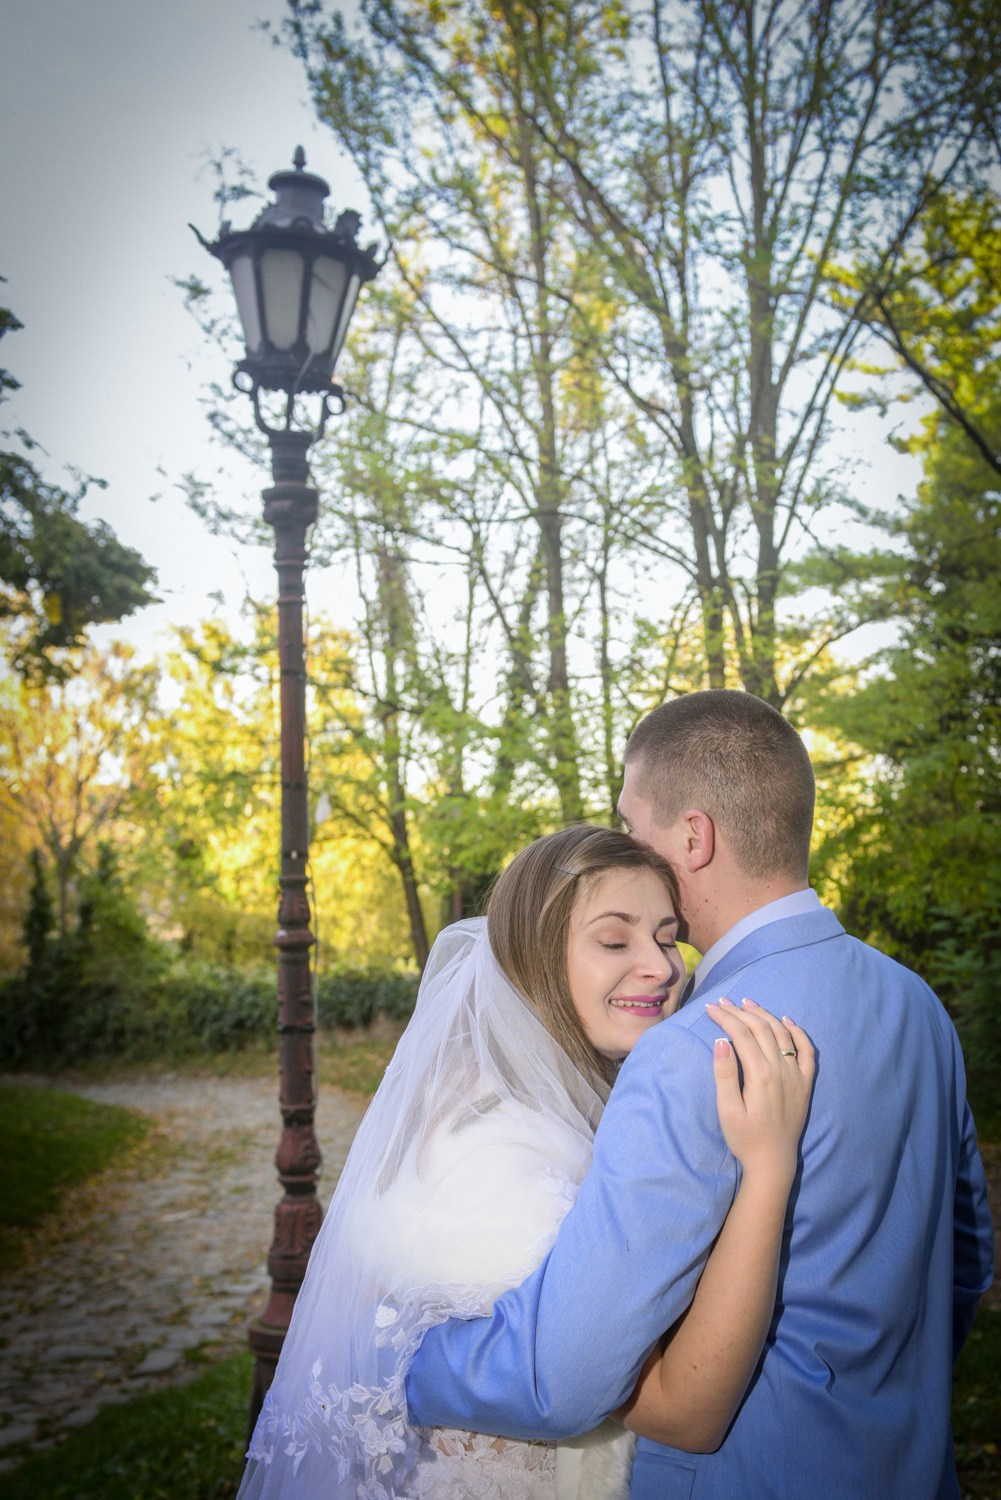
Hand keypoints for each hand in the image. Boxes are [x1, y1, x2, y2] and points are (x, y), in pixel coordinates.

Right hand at [706, 998, 814, 1187]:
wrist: (773, 1162)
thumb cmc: (745, 1138)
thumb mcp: (727, 1110)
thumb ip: (725, 1075)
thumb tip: (721, 1042)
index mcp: (761, 1075)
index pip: (742, 1034)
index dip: (725, 1017)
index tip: (710, 1008)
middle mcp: (782, 1070)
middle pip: (762, 1029)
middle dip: (741, 1011)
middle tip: (723, 1002)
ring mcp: (797, 1075)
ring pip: (782, 1033)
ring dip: (765, 1015)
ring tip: (748, 1003)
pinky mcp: (805, 1083)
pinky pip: (807, 1050)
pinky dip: (798, 1032)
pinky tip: (787, 1021)